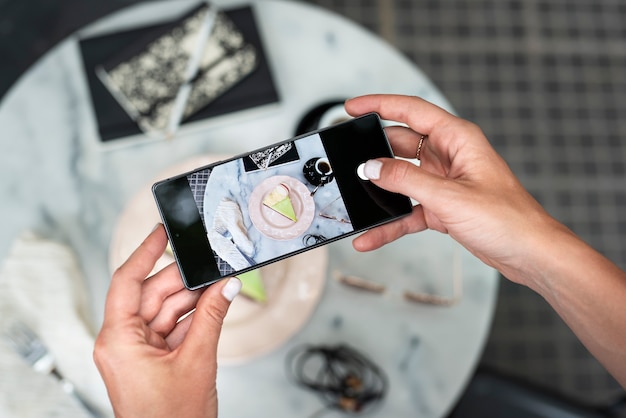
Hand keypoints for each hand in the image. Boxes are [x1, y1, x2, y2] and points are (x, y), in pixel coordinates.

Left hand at [93, 224, 240, 417]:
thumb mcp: (197, 360)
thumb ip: (212, 316)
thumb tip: (226, 286)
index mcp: (117, 340)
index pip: (126, 282)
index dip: (144, 252)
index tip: (160, 231)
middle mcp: (122, 342)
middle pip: (152, 295)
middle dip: (183, 281)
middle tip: (211, 266)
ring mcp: (137, 351)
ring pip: (165, 310)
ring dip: (192, 300)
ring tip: (219, 287)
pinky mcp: (152, 359)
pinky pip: (172, 327)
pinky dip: (192, 318)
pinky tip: (213, 306)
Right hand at [345, 94, 559, 282]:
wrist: (529, 253)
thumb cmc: (507, 219)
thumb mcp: (449, 197)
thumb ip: (405, 180)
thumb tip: (371, 168)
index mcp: (457, 139)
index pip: (411, 111)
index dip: (379, 105)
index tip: (352, 108)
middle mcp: (449, 156)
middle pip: (401, 145)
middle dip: (374, 153)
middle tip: (347, 161)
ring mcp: (444, 182)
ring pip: (401, 179)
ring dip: (381, 192)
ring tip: (355, 200)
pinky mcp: (442, 206)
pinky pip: (408, 208)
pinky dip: (391, 222)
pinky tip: (373, 235)